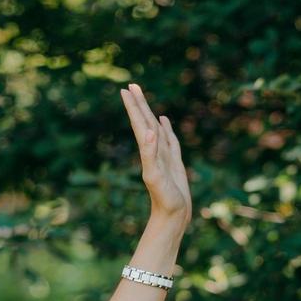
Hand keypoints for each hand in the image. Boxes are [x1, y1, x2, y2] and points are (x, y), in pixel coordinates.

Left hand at [120, 83, 190, 224]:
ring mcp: (164, 156)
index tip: (125, 89)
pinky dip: (167, 128)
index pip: (139, 123)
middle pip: (145, 122)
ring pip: (157, 128)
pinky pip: (170, 140)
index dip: (132, 107)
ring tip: (144, 98)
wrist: (173, 216)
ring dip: (150, 113)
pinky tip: (163, 120)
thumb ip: (150, 153)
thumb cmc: (164, 199)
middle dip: (139, 104)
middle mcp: (154, 151)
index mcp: (148, 151)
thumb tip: (149, 130)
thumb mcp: (155, 176)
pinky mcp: (174, 163)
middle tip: (132, 85)